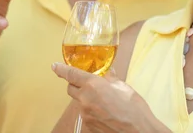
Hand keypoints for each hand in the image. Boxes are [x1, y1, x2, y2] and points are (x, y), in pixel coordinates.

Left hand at [52, 63, 167, 132]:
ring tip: (104, 102)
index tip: (55, 66)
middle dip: (76, 84)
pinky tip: (105, 113)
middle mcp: (85, 100)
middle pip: (71, 89)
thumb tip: (108, 73)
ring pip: (80, 102)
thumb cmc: (134, 110)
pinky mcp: (88, 126)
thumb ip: (112, 79)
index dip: (61, 69)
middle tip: (88, 84)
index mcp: (93, 86)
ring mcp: (85, 115)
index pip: (71, 74)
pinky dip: (92, 111)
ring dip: (87, 99)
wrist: (138, 132)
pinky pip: (86, 115)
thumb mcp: (124, 88)